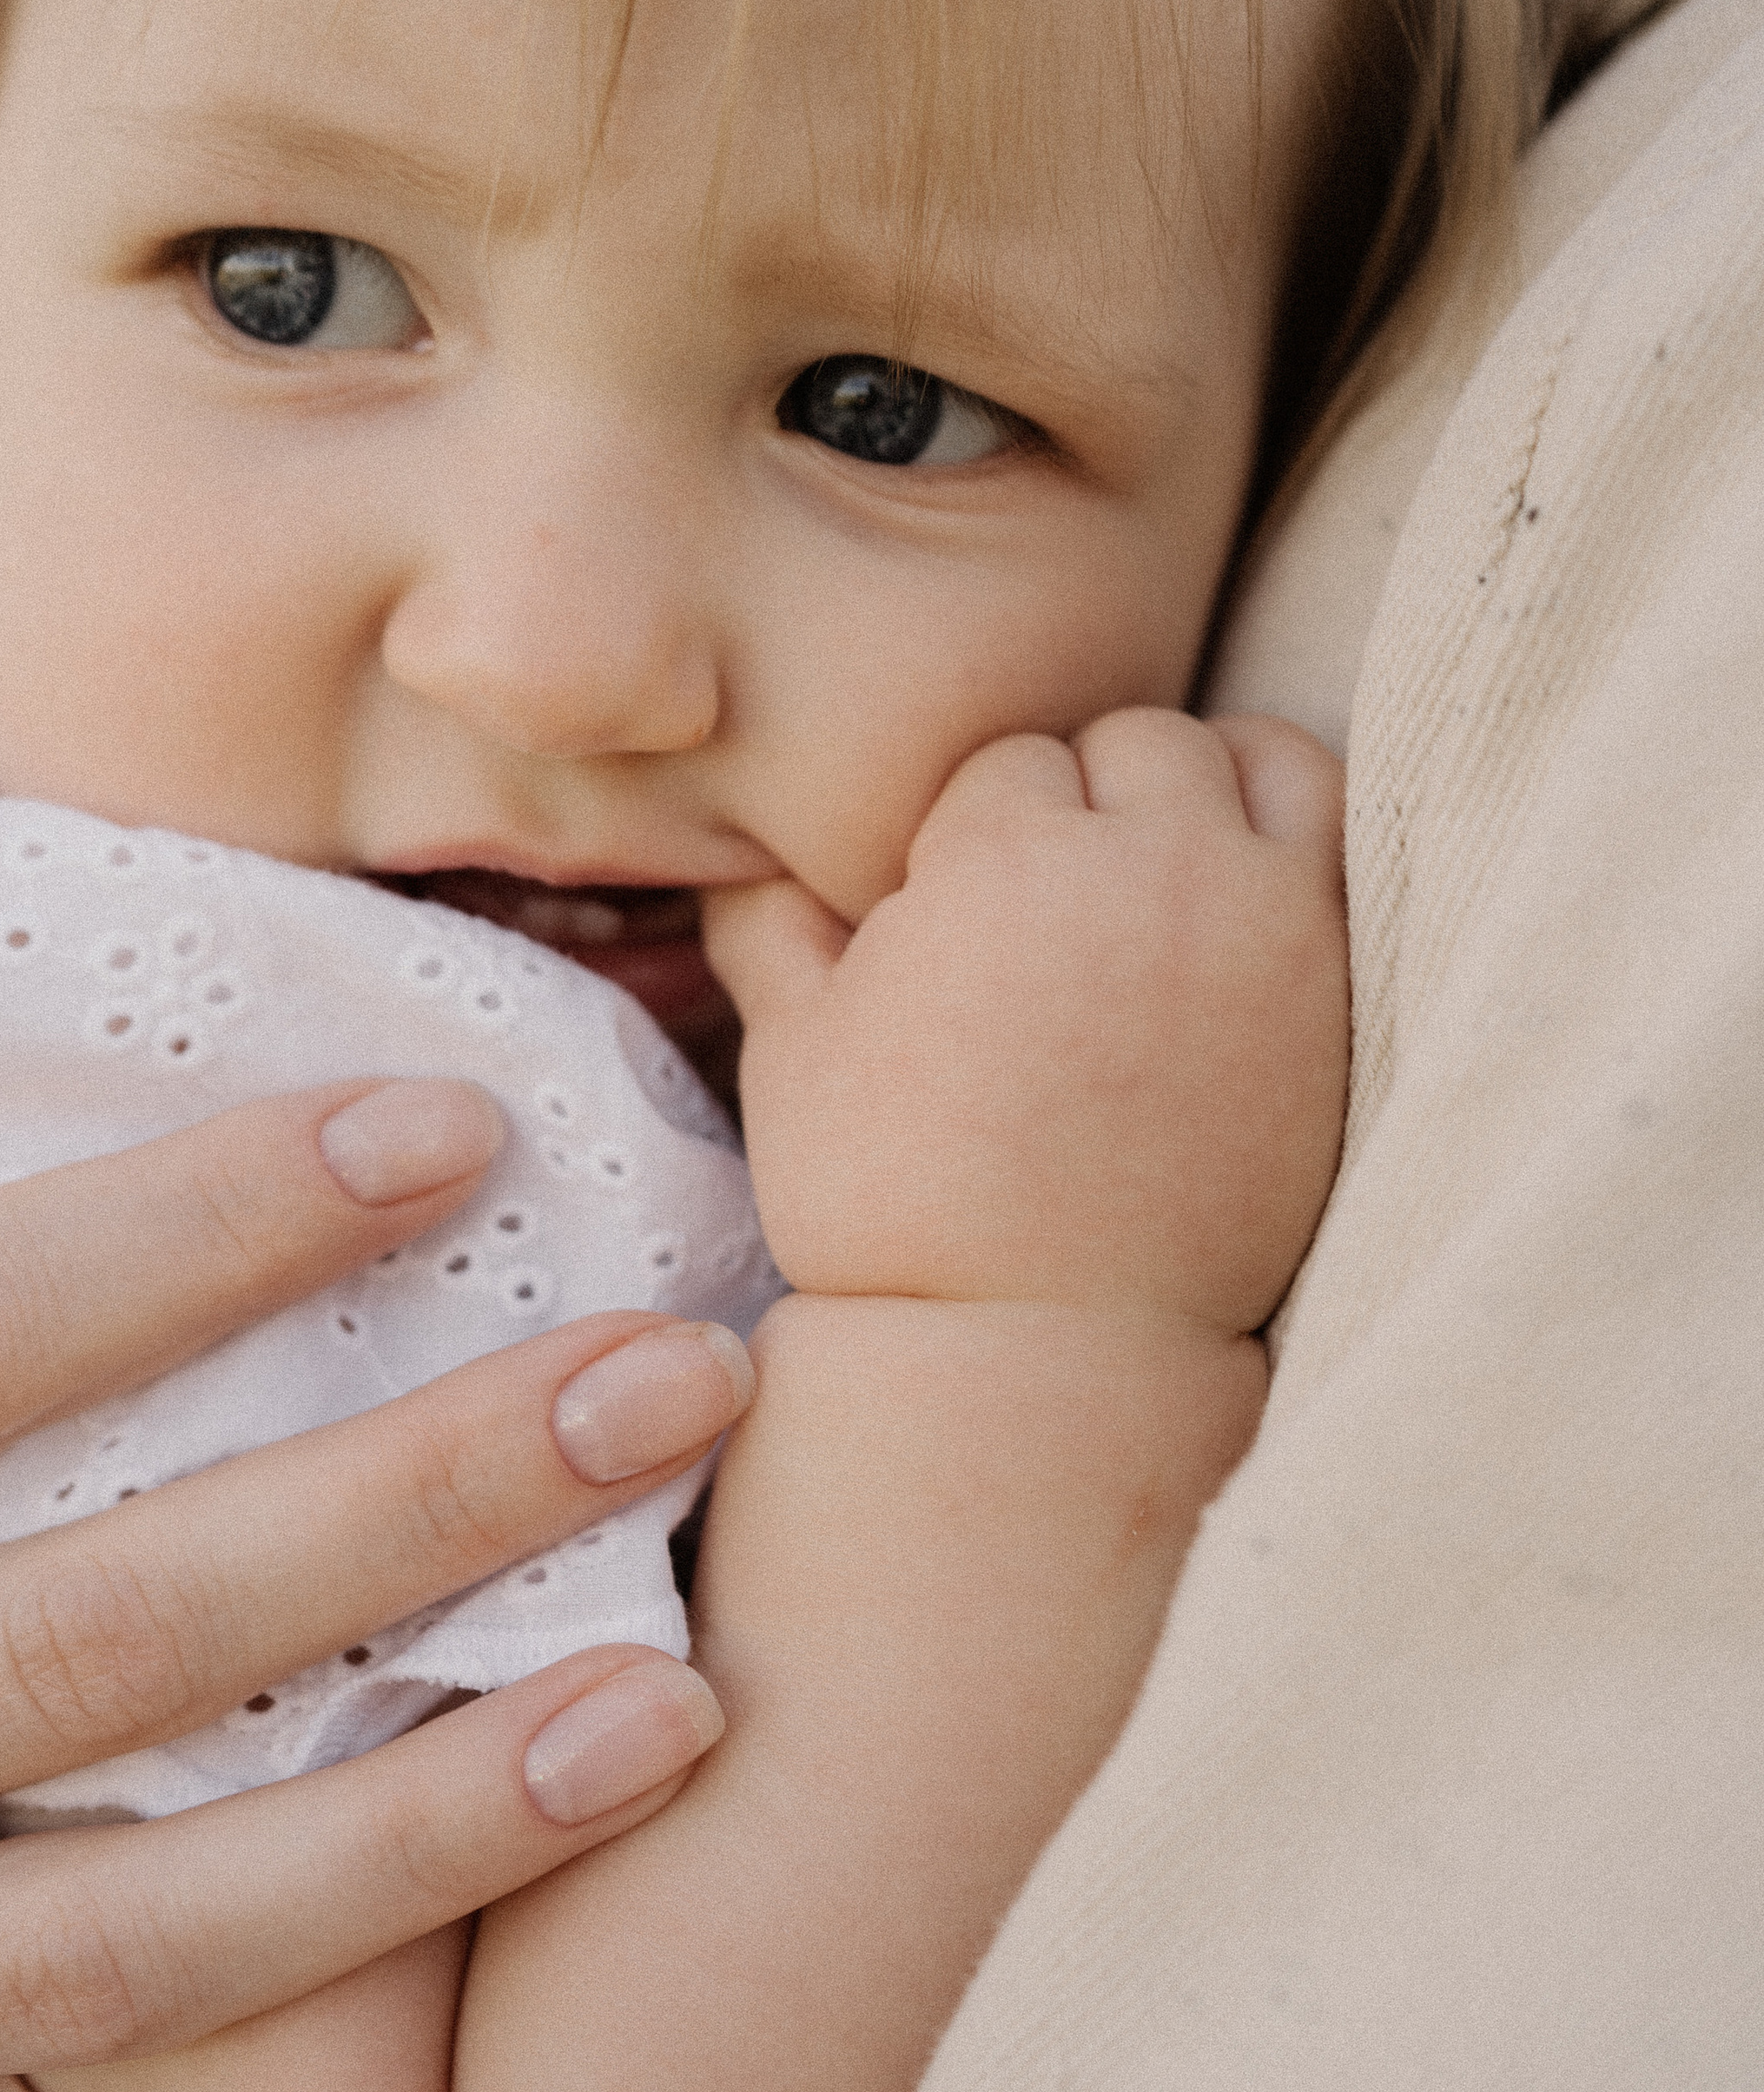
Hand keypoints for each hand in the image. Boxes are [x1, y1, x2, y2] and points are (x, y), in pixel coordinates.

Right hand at [705, 710, 1347, 1329]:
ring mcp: (1264, 918)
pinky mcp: (1340, 986)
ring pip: (1263, 758)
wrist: (1046, 1347)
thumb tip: (745, 852)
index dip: (973, 838)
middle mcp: (1152, 860)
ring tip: (1167, 863)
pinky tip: (1241, 910)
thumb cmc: (898, 1202)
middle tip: (1057, 902)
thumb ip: (766, 925)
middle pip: (1135, 745)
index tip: (962, 916)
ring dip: (1213, 786)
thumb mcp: (792, 1055)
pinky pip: (1346, 849)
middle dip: (1092, 801)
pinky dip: (1296, 850)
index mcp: (1007, 854)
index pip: (1008, 766)